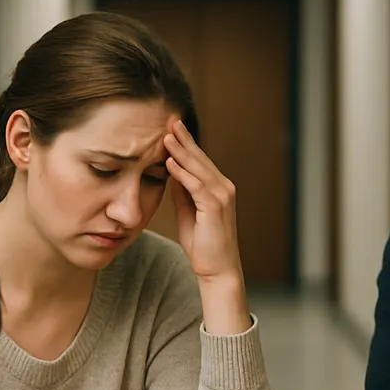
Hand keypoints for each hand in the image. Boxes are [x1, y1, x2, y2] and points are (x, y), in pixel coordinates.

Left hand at [164, 121, 250, 333]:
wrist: (217, 269)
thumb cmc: (203, 245)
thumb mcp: (188, 213)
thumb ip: (183, 192)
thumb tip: (172, 172)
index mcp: (218, 189)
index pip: (199, 161)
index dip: (185, 144)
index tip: (170, 128)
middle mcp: (224, 188)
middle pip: (201, 159)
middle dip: (184, 139)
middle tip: (169, 120)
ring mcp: (222, 196)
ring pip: (199, 168)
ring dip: (181, 151)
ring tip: (166, 135)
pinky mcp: (215, 207)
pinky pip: (197, 185)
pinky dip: (183, 172)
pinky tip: (170, 161)